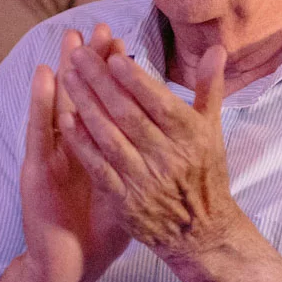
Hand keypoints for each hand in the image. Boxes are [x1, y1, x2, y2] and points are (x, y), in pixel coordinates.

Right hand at [18, 27, 130, 281]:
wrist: (70, 266)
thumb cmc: (100, 230)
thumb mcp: (130, 190)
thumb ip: (146, 161)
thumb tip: (171, 143)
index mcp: (96, 151)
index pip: (104, 105)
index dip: (111, 76)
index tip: (122, 43)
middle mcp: (71, 148)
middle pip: (81, 97)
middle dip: (90, 63)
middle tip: (96, 28)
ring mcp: (51, 156)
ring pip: (57, 105)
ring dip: (64, 71)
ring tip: (70, 40)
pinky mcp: (36, 170)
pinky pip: (40, 131)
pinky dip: (42, 103)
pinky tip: (46, 77)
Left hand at [56, 39, 246, 269]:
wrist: (201, 233)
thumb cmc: (206, 174)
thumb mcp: (212, 131)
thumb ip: (209, 87)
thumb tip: (216, 48)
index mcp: (192, 137)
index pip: (160, 102)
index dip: (136, 80)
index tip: (113, 57)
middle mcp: (169, 158)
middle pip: (129, 115)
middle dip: (101, 82)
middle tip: (79, 55)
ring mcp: (145, 181)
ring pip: (110, 138)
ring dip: (86, 106)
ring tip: (68, 77)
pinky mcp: (125, 201)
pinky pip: (99, 168)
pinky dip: (82, 143)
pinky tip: (65, 120)